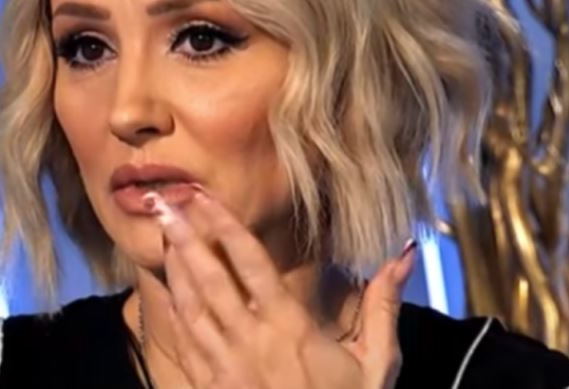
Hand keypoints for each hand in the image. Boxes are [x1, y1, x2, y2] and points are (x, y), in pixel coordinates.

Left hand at [145, 190, 416, 388]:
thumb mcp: (377, 361)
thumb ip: (383, 304)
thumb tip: (405, 254)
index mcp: (291, 328)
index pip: (251, 264)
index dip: (225, 227)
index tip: (205, 197)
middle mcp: (252, 342)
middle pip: (210, 280)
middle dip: (186, 238)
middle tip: (163, 203)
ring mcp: (226, 367)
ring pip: (191, 308)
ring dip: (175, 268)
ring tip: (163, 234)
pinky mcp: (212, 388)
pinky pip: (186, 343)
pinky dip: (174, 311)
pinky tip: (167, 289)